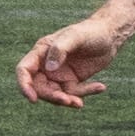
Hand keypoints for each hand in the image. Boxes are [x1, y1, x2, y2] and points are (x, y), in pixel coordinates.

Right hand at [17, 0, 134, 109]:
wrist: (110, 36)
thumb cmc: (91, 31)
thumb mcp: (75, 36)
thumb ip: (60, 49)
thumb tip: (49, 68)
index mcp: (41, 52)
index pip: (24, 70)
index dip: (24, 85)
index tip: (33, 99)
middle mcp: (46, 65)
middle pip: (39, 87)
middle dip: (52, 96)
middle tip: (67, 100)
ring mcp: (59, 75)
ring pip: (55, 94)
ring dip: (67, 100)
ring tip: (79, 103)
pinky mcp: (72, 81)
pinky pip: (74, 93)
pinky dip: (86, 93)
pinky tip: (101, 87)